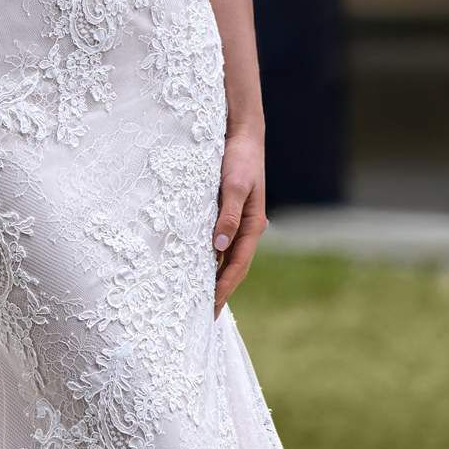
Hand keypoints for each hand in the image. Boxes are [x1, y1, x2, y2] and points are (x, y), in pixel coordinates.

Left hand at [212, 123, 265, 316]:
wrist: (243, 134)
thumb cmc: (239, 158)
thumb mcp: (233, 185)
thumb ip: (227, 216)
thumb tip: (219, 248)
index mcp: (252, 225)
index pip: (238, 266)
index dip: (224, 288)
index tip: (211, 308)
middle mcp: (246, 227)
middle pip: (233, 267)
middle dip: (220, 290)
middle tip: (202, 314)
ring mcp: (237, 221)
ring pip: (226, 256)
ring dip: (215, 276)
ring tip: (197, 298)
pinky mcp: (227, 212)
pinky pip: (219, 242)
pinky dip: (209, 258)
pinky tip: (196, 266)